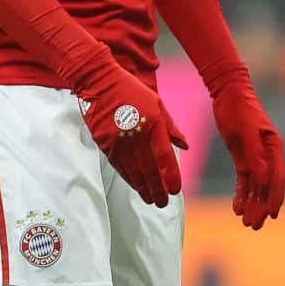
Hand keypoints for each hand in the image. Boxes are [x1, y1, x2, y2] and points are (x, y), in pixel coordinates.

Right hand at [77, 52, 187, 207]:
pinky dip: (128, 178)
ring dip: (142, 188)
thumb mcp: (157, 103)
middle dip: (157, 189)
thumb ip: (171, 127)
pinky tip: (134, 185)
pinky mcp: (105, 143)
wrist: (99, 82)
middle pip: (149, 170)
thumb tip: (185, 146)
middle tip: (162, 203)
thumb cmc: (131, 90)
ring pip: (133, 172)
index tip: (175, 190)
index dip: (170, 176)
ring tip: (150, 199)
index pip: (165, 157)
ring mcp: (120, 141)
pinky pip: (119, 166)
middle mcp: (137, 135)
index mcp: (154, 123)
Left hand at [211, 76, 284, 229]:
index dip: (275, 197)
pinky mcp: (243, 157)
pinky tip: (237, 207)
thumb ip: (255, 155)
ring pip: (256, 186)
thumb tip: (262, 181)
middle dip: (262, 206)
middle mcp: (268, 155)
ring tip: (247, 222)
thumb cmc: (239, 108)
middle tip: (254, 225)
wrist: (227, 93)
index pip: (277, 178)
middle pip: (267, 186)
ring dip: (252, 204)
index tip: (271, 214)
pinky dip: (242, 193)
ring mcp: (256, 157)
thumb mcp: (245, 131)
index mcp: (274, 147)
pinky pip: (244, 180)